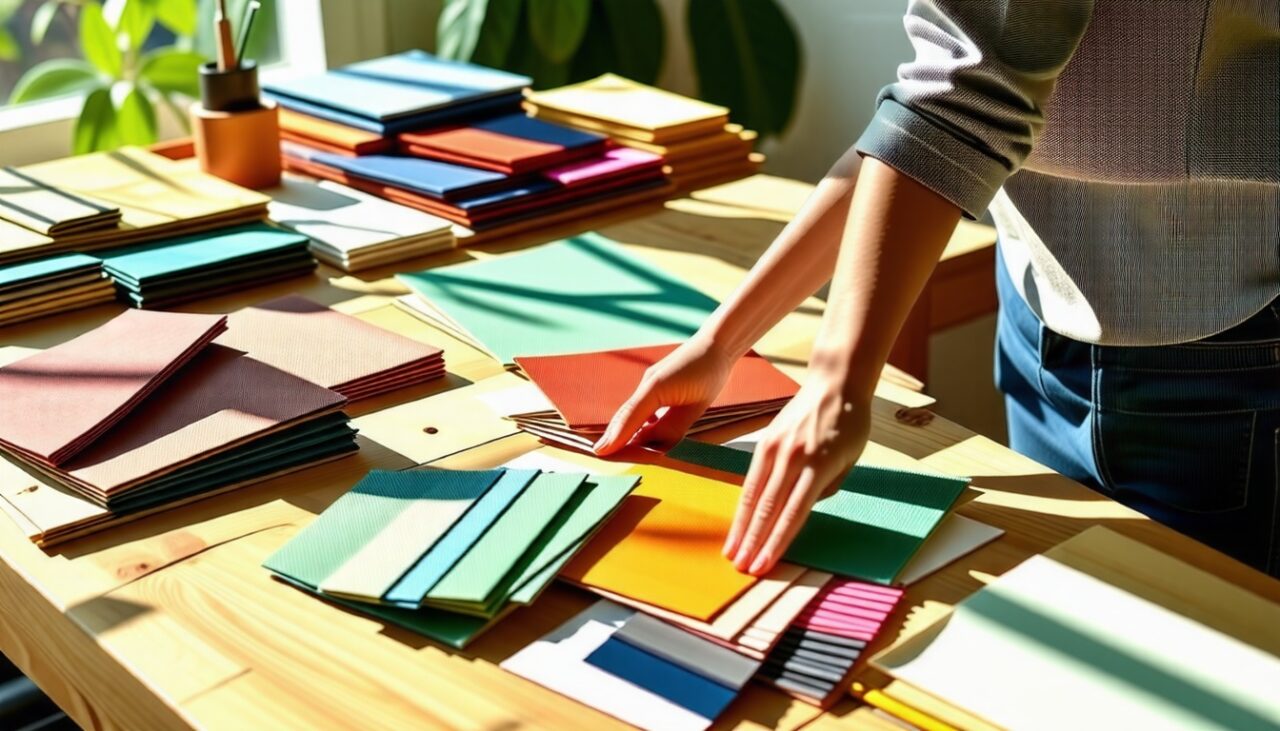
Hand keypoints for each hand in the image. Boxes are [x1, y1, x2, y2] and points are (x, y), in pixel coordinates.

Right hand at [593, 337, 734, 454]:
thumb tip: (653, 446)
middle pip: (625, 416)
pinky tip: (643, 435)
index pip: (631, 418)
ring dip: (625, 432)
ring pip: (631, 414)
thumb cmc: (708, 373)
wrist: (716, 346)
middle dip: (614, 437)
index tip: (600, 452)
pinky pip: (641, 409)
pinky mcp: (655, 387)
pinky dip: (638, 423)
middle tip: (601, 455)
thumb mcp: (696, 405)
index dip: (615, 437)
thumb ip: (672, 427)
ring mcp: (649, 385)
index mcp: (655, 388)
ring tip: (617, 451)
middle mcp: (647, 385)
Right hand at [723, 377, 870, 575]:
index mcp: (818, 465)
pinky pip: (751, 479)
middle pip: (768, 509)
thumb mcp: (850, 459)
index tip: (764, 565)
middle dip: (753, 542)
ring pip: (753, 496)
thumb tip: (802, 510)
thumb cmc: (850, 422)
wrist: (835, 382)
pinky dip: (744, 505)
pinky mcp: (765, 442)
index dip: (777, 543)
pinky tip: (738, 522)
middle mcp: (792, 458)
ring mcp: (775, 449)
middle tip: (741, 569)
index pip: (792, 513)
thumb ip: (828, 487)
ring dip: (742, 527)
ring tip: (732, 552)